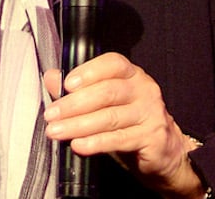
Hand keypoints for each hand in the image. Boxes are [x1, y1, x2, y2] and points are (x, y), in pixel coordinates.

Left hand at [43, 52, 204, 197]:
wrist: (163, 151)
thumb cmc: (129, 122)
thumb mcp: (104, 103)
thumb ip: (77, 89)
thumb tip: (51, 78)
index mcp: (132, 74)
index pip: (113, 63)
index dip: (89, 72)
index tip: (66, 84)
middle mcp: (144, 89)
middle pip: (108, 92)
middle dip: (74, 104)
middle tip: (52, 115)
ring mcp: (150, 113)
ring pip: (110, 117)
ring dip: (79, 125)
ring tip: (57, 132)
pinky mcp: (152, 137)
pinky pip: (120, 139)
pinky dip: (96, 142)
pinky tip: (79, 145)